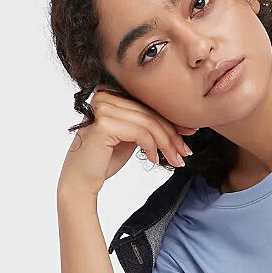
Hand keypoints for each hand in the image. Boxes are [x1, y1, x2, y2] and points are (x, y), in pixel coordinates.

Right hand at [59, 85, 197, 196]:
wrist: (81, 180)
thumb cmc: (105, 158)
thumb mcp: (131, 136)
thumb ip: (148, 125)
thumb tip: (181, 124)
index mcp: (110, 92)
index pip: (148, 104)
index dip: (172, 119)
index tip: (190, 133)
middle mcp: (104, 95)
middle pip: (150, 113)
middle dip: (173, 135)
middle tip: (186, 153)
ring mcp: (103, 107)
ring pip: (149, 124)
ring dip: (167, 144)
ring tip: (175, 161)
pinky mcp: (105, 123)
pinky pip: (141, 133)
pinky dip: (152, 148)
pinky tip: (154, 160)